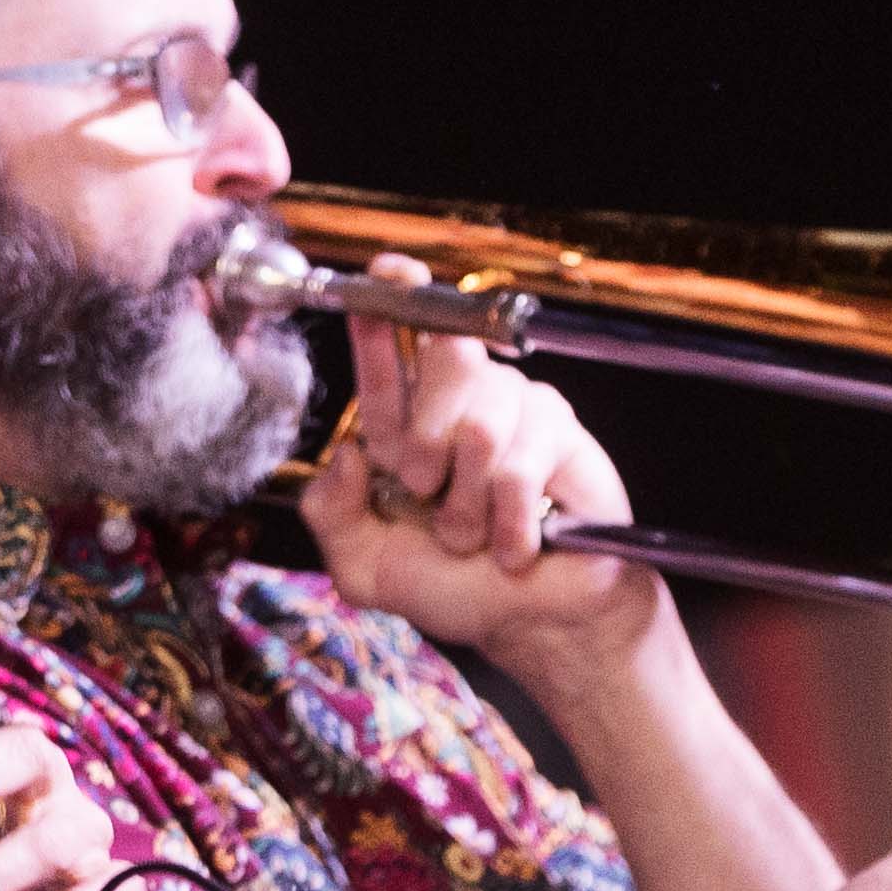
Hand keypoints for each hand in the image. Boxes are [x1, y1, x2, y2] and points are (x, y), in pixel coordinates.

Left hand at [296, 262, 664, 682]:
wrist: (534, 622)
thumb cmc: (457, 590)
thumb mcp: (367, 567)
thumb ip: (331, 515)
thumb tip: (343, 451)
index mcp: (405, 425)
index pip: (389, 350)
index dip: (388, 303)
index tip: (386, 268)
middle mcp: (459, 404)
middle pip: (439, 362)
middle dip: (425, 445)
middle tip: (430, 496)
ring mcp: (513, 411)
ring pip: (478, 427)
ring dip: (469, 505)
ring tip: (475, 537)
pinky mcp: (559, 433)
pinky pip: (520, 463)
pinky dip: (508, 521)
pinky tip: (514, 545)